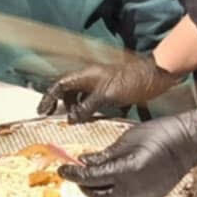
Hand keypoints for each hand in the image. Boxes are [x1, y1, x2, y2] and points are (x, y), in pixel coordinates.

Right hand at [37, 54, 182, 122]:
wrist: (154, 75)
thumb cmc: (130, 81)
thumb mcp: (105, 96)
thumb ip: (86, 108)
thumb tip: (71, 119)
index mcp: (85, 75)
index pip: (60, 85)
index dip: (48, 98)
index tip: (42, 112)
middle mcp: (90, 78)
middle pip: (69, 91)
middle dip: (63, 105)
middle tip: (62, 119)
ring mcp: (101, 84)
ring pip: (82, 96)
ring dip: (78, 108)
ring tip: (79, 121)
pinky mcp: (111, 90)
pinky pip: (94, 100)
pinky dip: (91, 109)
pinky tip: (95, 118)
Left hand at [59, 111, 196, 196]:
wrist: (188, 142)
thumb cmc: (160, 134)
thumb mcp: (127, 139)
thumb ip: (105, 154)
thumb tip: (86, 161)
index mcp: (125, 171)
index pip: (90, 178)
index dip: (73, 174)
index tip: (63, 169)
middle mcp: (132, 189)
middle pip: (97, 196)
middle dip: (83, 186)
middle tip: (76, 174)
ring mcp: (142, 196)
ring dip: (98, 195)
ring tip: (93, 181)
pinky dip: (115, 196)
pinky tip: (113, 184)